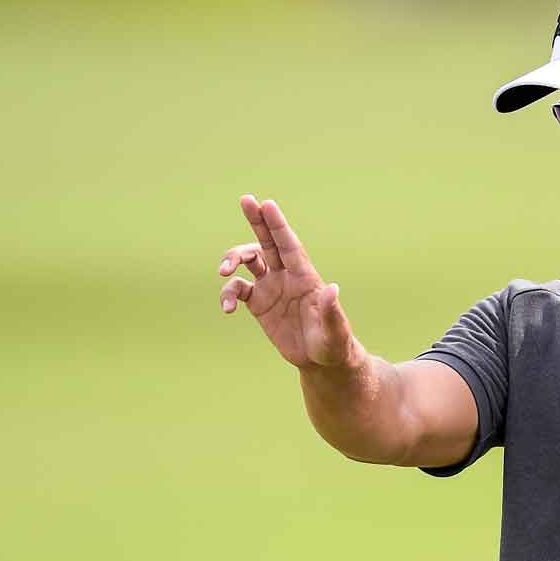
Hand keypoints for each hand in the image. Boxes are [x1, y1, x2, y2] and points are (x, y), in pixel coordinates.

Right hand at [217, 195, 357, 369]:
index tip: (267, 204)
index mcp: (305, 277)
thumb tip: (332, 288)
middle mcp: (286, 276)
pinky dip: (228, 294)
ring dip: (233, 259)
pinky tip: (227, 308)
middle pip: (268, 241)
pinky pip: (237, 290)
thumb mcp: (335, 331)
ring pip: (248, 261)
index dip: (278, 225)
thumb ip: (331, 311)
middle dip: (257, 220)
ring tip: (223, 271)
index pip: (289, 245)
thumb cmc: (333, 344)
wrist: (321, 361)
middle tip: (245, 199)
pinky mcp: (259, 304)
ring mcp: (271, 288)